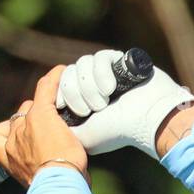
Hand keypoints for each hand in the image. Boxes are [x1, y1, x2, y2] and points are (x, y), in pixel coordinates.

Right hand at [0, 65, 87, 187]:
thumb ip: (40, 171)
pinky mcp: (41, 115)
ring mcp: (25, 126)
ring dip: (45, 107)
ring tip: (64, 111)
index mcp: (7, 158)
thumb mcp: (41, 181)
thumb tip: (59, 174)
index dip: (2, 131)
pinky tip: (62, 73)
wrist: (57, 184)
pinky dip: (54, 79)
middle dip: (32, 120)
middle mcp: (11, 140)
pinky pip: (45, 89)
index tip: (20, 136)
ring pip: (31, 106)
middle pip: (17, 118)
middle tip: (55, 129)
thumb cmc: (54, 187)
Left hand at [56, 49, 193, 158]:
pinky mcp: (118, 61)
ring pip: (81, 64)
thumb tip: (45, 117)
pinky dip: (102, 73)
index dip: (59, 93)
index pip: (57, 85)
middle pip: (67, 74)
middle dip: (75, 92)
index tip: (64, 107)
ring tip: (104, 102)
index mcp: (81, 101)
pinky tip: (111, 88)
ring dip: (90, 86)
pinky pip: (98, 57)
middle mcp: (91, 85)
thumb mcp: (80, 136)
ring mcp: (104, 72)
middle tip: (90, 110)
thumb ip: (60, 126)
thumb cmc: (116, 132)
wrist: (148, 121)